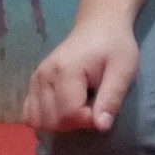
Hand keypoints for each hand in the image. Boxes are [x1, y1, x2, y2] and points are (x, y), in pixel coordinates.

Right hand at [25, 19, 137, 135]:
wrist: (98, 27)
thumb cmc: (114, 47)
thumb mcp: (124, 70)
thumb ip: (112, 98)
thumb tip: (101, 127)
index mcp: (65, 71)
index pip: (69, 114)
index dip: (88, 121)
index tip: (103, 111)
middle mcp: (43, 77)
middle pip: (52, 121)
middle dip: (75, 124)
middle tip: (93, 108)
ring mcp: (34, 80)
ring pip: (38, 121)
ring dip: (61, 124)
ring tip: (80, 108)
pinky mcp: (32, 84)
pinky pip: (30, 115)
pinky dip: (46, 119)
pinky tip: (64, 110)